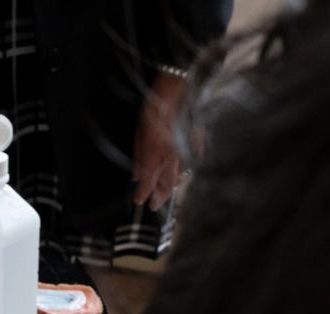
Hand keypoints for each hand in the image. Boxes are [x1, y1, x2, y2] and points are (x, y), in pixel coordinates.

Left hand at [132, 71, 186, 210]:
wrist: (175, 91)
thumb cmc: (154, 110)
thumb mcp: (139, 133)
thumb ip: (138, 156)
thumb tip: (135, 175)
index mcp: (154, 155)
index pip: (148, 182)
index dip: (143, 194)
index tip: (139, 201)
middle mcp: (170, 158)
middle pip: (166, 185)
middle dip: (159, 198)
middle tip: (154, 206)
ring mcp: (183, 152)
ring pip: (178, 176)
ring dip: (172, 187)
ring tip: (167, 194)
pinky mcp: (193, 144)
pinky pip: (189, 162)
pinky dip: (185, 171)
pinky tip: (182, 174)